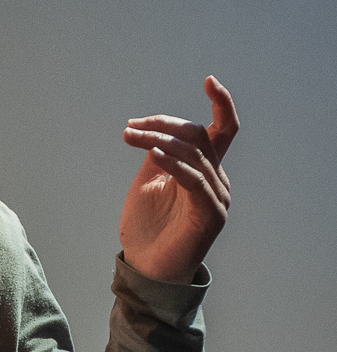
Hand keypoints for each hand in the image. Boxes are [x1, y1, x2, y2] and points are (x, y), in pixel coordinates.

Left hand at [119, 76, 238, 283]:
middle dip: (163, 125)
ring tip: (130, 135)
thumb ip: (157, 154)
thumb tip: (155, 130)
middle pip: (198, 136)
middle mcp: (217, 181)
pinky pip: (193, 180)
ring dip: (159, 140)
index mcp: (206, 170)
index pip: (223, 130)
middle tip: (130, 127)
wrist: (146, 271)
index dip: (221, 103)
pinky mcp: (209, 215)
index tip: (209, 80)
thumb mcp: (148, 182)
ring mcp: (217, 198)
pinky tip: (153, 154)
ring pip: (193, 154)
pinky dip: (173, 163)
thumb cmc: (147, 229)